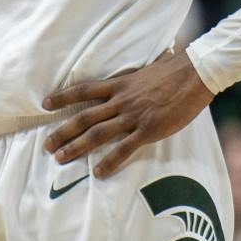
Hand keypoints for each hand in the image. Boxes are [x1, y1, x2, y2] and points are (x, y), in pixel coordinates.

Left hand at [45, 49, 214, 177]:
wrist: (194, 75)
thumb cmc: (175, 69)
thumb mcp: (148, 67)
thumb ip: (137, 73)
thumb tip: (137, 67)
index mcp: (120, 84)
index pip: (84, 90)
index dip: (63, 97)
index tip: (46, 104)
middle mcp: (121, 100)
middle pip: (84, 117)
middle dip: (63, 132)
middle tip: (46, 145)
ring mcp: (133, 116)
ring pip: (97, 134)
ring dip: (76, 147)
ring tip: (60, 159)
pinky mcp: (147, 130)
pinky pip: (124, 149)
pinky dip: (109, 162)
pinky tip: (98, 173)